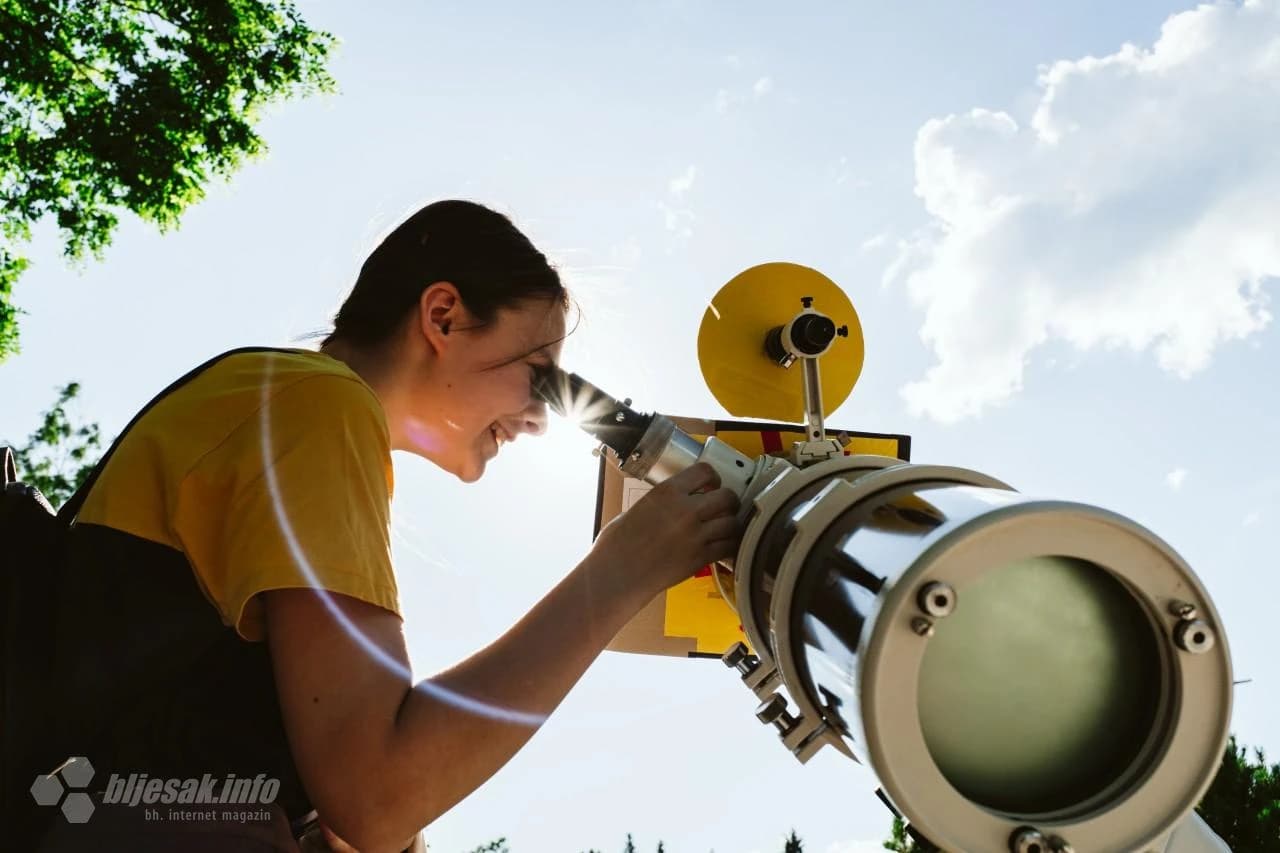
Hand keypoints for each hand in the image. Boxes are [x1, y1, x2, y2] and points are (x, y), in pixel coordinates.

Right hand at [591, 462, 740, 598]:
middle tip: (723, 506)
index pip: (705, 471)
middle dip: (728, 500)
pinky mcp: (699, 558)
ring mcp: (695, 536)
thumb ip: (663, 502)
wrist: (616, 575)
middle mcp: (685, 511)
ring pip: (732, 523)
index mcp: (667, 493)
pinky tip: (721, 545)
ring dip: (730, 524)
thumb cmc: (617, 545)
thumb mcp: (638, 509)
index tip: (712, 484)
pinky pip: (727, 547)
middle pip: (727, 497)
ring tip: (723, 528)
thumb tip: (677, 501)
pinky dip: (728, 545)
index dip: (713, 477)